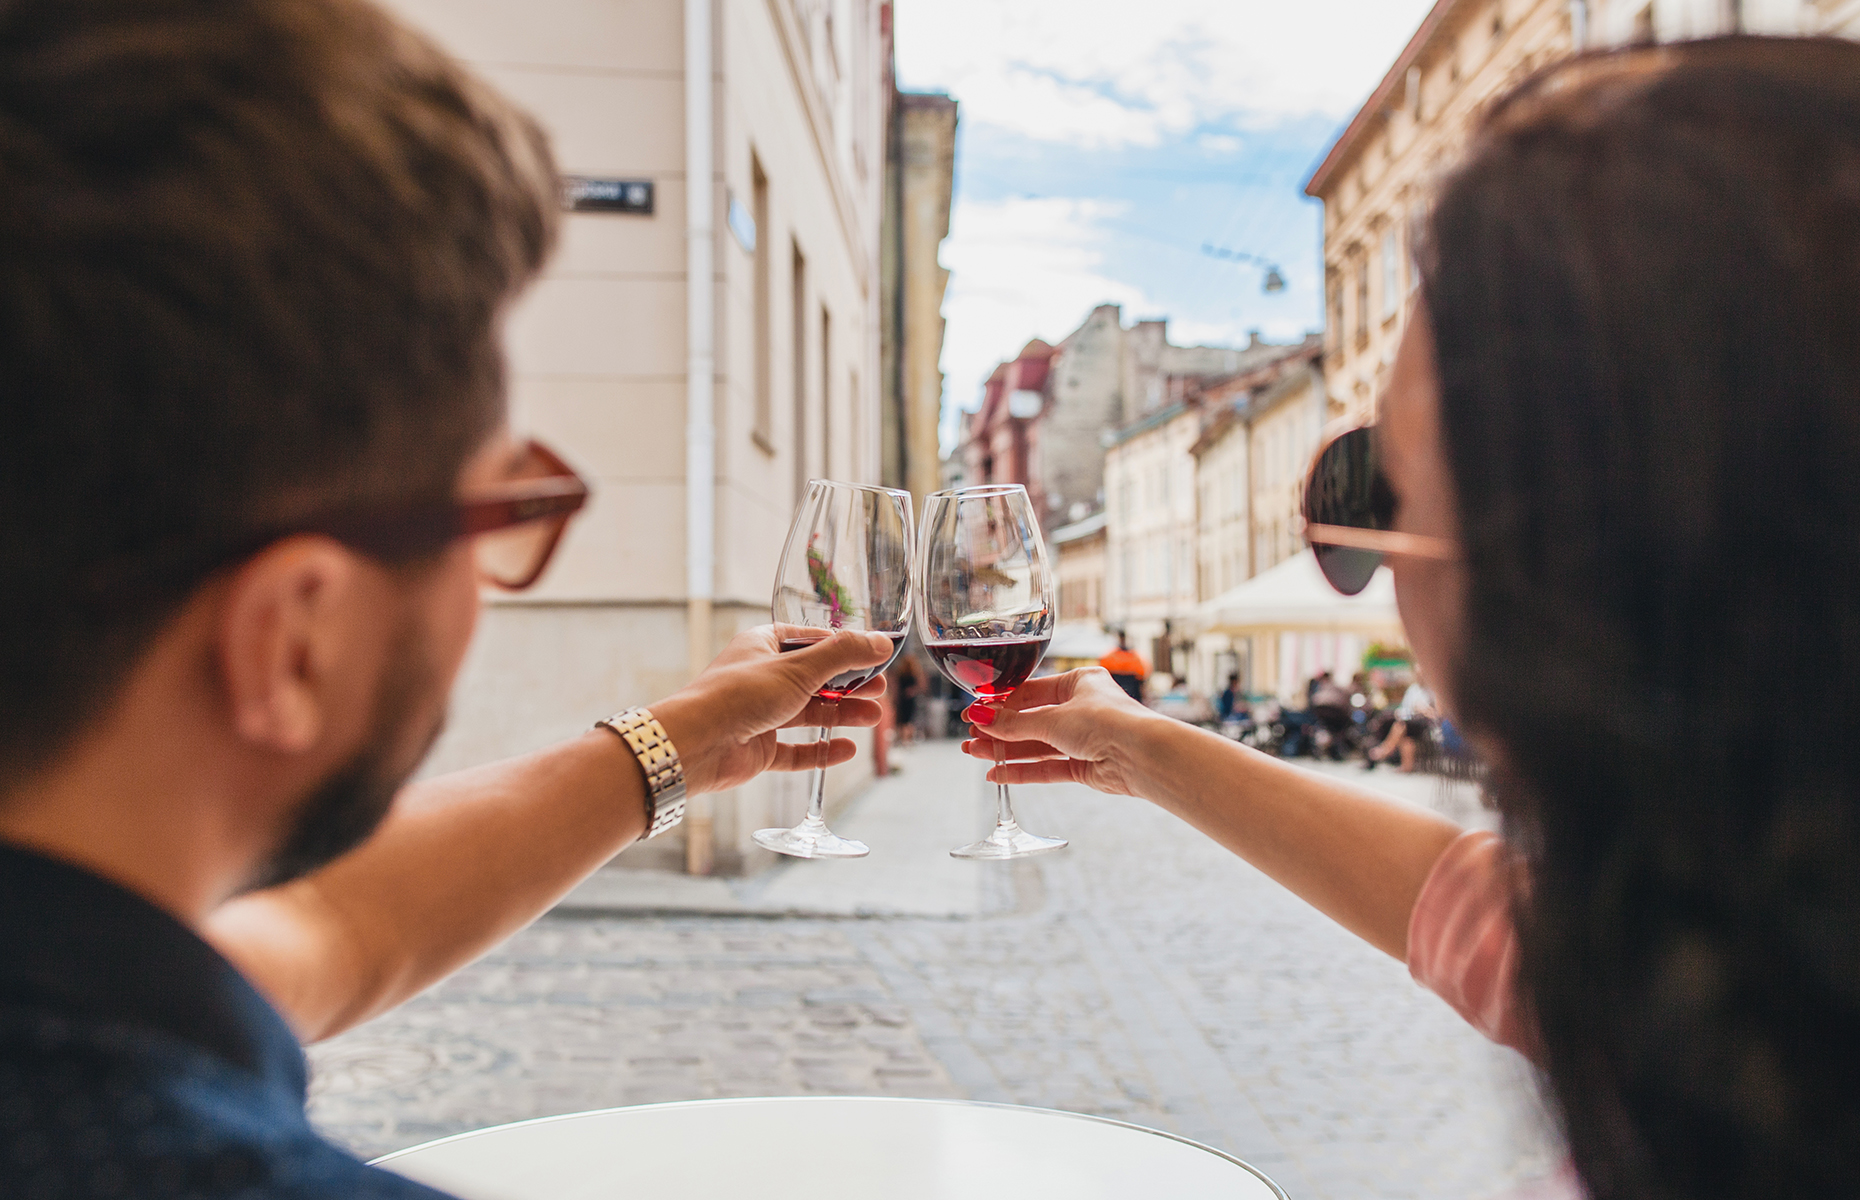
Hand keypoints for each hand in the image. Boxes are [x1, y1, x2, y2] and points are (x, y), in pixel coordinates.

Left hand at [651, 625, 892, 794]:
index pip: (811, 641)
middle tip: (879, 689)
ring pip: (809, 713)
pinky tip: (847, 749)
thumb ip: (843, 655)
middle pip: (815, 678)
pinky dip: (821, 750)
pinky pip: (797, 750)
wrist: (697, 743)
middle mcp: (762, 678)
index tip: (874, 655)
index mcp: (763, 646)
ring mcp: (760, 714)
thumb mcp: (798, 668)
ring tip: (874, 718)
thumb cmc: (738, 695)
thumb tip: (882, 643)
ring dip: (842, 714)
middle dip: (849, 685)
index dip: (843, 648)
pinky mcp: (759, 748)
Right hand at [960, 667, 1166, 796]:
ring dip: (1005, 750)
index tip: (975, 713)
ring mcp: (1083, 739)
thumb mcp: (1053, 718)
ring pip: (1036, 745)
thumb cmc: (1107, 723)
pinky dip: (1023, 770)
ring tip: (975, 753)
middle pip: (1031, 721)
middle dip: (999, 730)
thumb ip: (1015, 723)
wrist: (1142, 756)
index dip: (1000, 704)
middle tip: (970, 736)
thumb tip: (982, 718)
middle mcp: (1082, 709)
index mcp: (1080, 682)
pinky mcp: (1085, 767)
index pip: (1030, 692)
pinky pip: (1047, 768)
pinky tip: (997, 772)